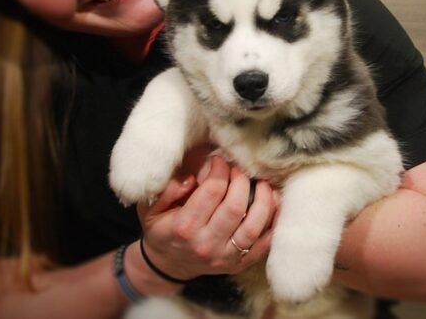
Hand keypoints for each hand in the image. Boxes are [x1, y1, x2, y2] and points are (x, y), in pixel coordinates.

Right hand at [136, 146, 276, 280]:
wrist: (168, 264)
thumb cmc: (163, 228)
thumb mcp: (151, 207)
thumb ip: (167, 189)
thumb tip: (191, 177)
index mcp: (184, 227)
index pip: (211, 192)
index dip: (220, 170)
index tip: (219, 161)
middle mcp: (205, 244)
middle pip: (235, 207)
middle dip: (242, 180)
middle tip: (240, 169)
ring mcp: (225, 257)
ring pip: (253, 226)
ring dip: (264, 199)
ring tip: (262, 182)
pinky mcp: (240, 264)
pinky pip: (265, 243)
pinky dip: (274, 221)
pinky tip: (274, 202)